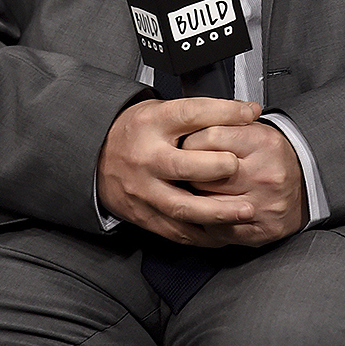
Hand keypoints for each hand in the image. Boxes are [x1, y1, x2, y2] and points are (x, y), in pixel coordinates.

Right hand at [97, 97, 261, 245]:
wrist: (95, 155)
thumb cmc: (137, 131)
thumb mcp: (162, 110)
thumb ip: (202, 113)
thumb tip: (246, 111)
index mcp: (152, 123)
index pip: (190, 113)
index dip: (223, 112)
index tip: (248, 113)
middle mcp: (146, 157)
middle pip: (183, 165)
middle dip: (217, 168)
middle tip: (240, 167)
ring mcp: (144, 189)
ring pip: (182, 206)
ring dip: (217, 212)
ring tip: (245, 211)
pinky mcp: (144, 215)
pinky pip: (176, 230)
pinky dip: (204, 235)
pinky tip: (225, 233)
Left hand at [181, 119, 307, 246]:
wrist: (306, 186)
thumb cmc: (272, 155)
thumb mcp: (254, 129)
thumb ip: (224, 123)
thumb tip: (187, 126)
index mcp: (263, 142)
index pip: (210, 136)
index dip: (190, 140)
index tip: (185, 144)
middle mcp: (264, 174)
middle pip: (205, 173)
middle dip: (187, 171)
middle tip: (184, 169)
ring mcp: (262, 206)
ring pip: (207, 204)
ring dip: (193, 198)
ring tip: (194, 189)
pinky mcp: (259, 231)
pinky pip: (217, 230)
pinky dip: (205, 221)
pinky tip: (206, 210)